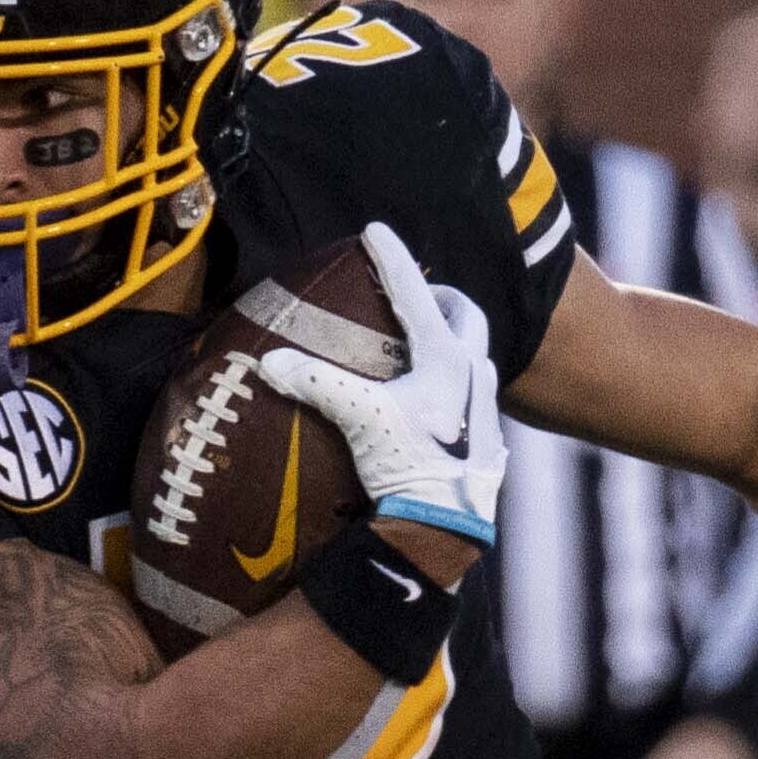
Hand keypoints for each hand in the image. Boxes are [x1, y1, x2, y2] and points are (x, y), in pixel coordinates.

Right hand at [256, 219, 505, 543]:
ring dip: (452, 345)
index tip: (375, 230)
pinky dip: (454, 390)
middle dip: (443, 300)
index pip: (415, 294)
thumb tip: (269, 361)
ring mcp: (487, 412)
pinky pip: (474, 401)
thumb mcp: (359, 418)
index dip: (392, 260)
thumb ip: (316, 383)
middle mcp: (476, 377)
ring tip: (421, 351)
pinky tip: (432, 408)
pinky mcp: (488, 447)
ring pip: (476, 360)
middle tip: (417, 298)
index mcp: (447, 359)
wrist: (445, 527)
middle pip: (468, 318)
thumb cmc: (408, 465)